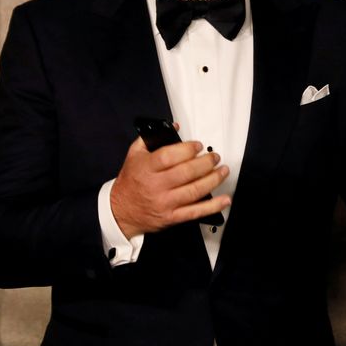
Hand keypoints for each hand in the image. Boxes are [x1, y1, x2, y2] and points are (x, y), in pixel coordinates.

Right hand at [110, 135, 230, 237]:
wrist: (121, 211)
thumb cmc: (130, 182)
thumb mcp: (134, 155)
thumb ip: (151, 138)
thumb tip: (174, 127)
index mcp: (146, 168)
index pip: (169, 157)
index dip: (187, 150)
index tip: (198, 146)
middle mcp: (156, 186)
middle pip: (186, 173)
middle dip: (206, 163)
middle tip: (214, 157)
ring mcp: (165, 203)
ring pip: (194, 191)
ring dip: (213, 179)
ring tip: (223, 171)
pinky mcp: (172, 217)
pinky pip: (195, 212)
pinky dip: (213, 206)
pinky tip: (224, 199)